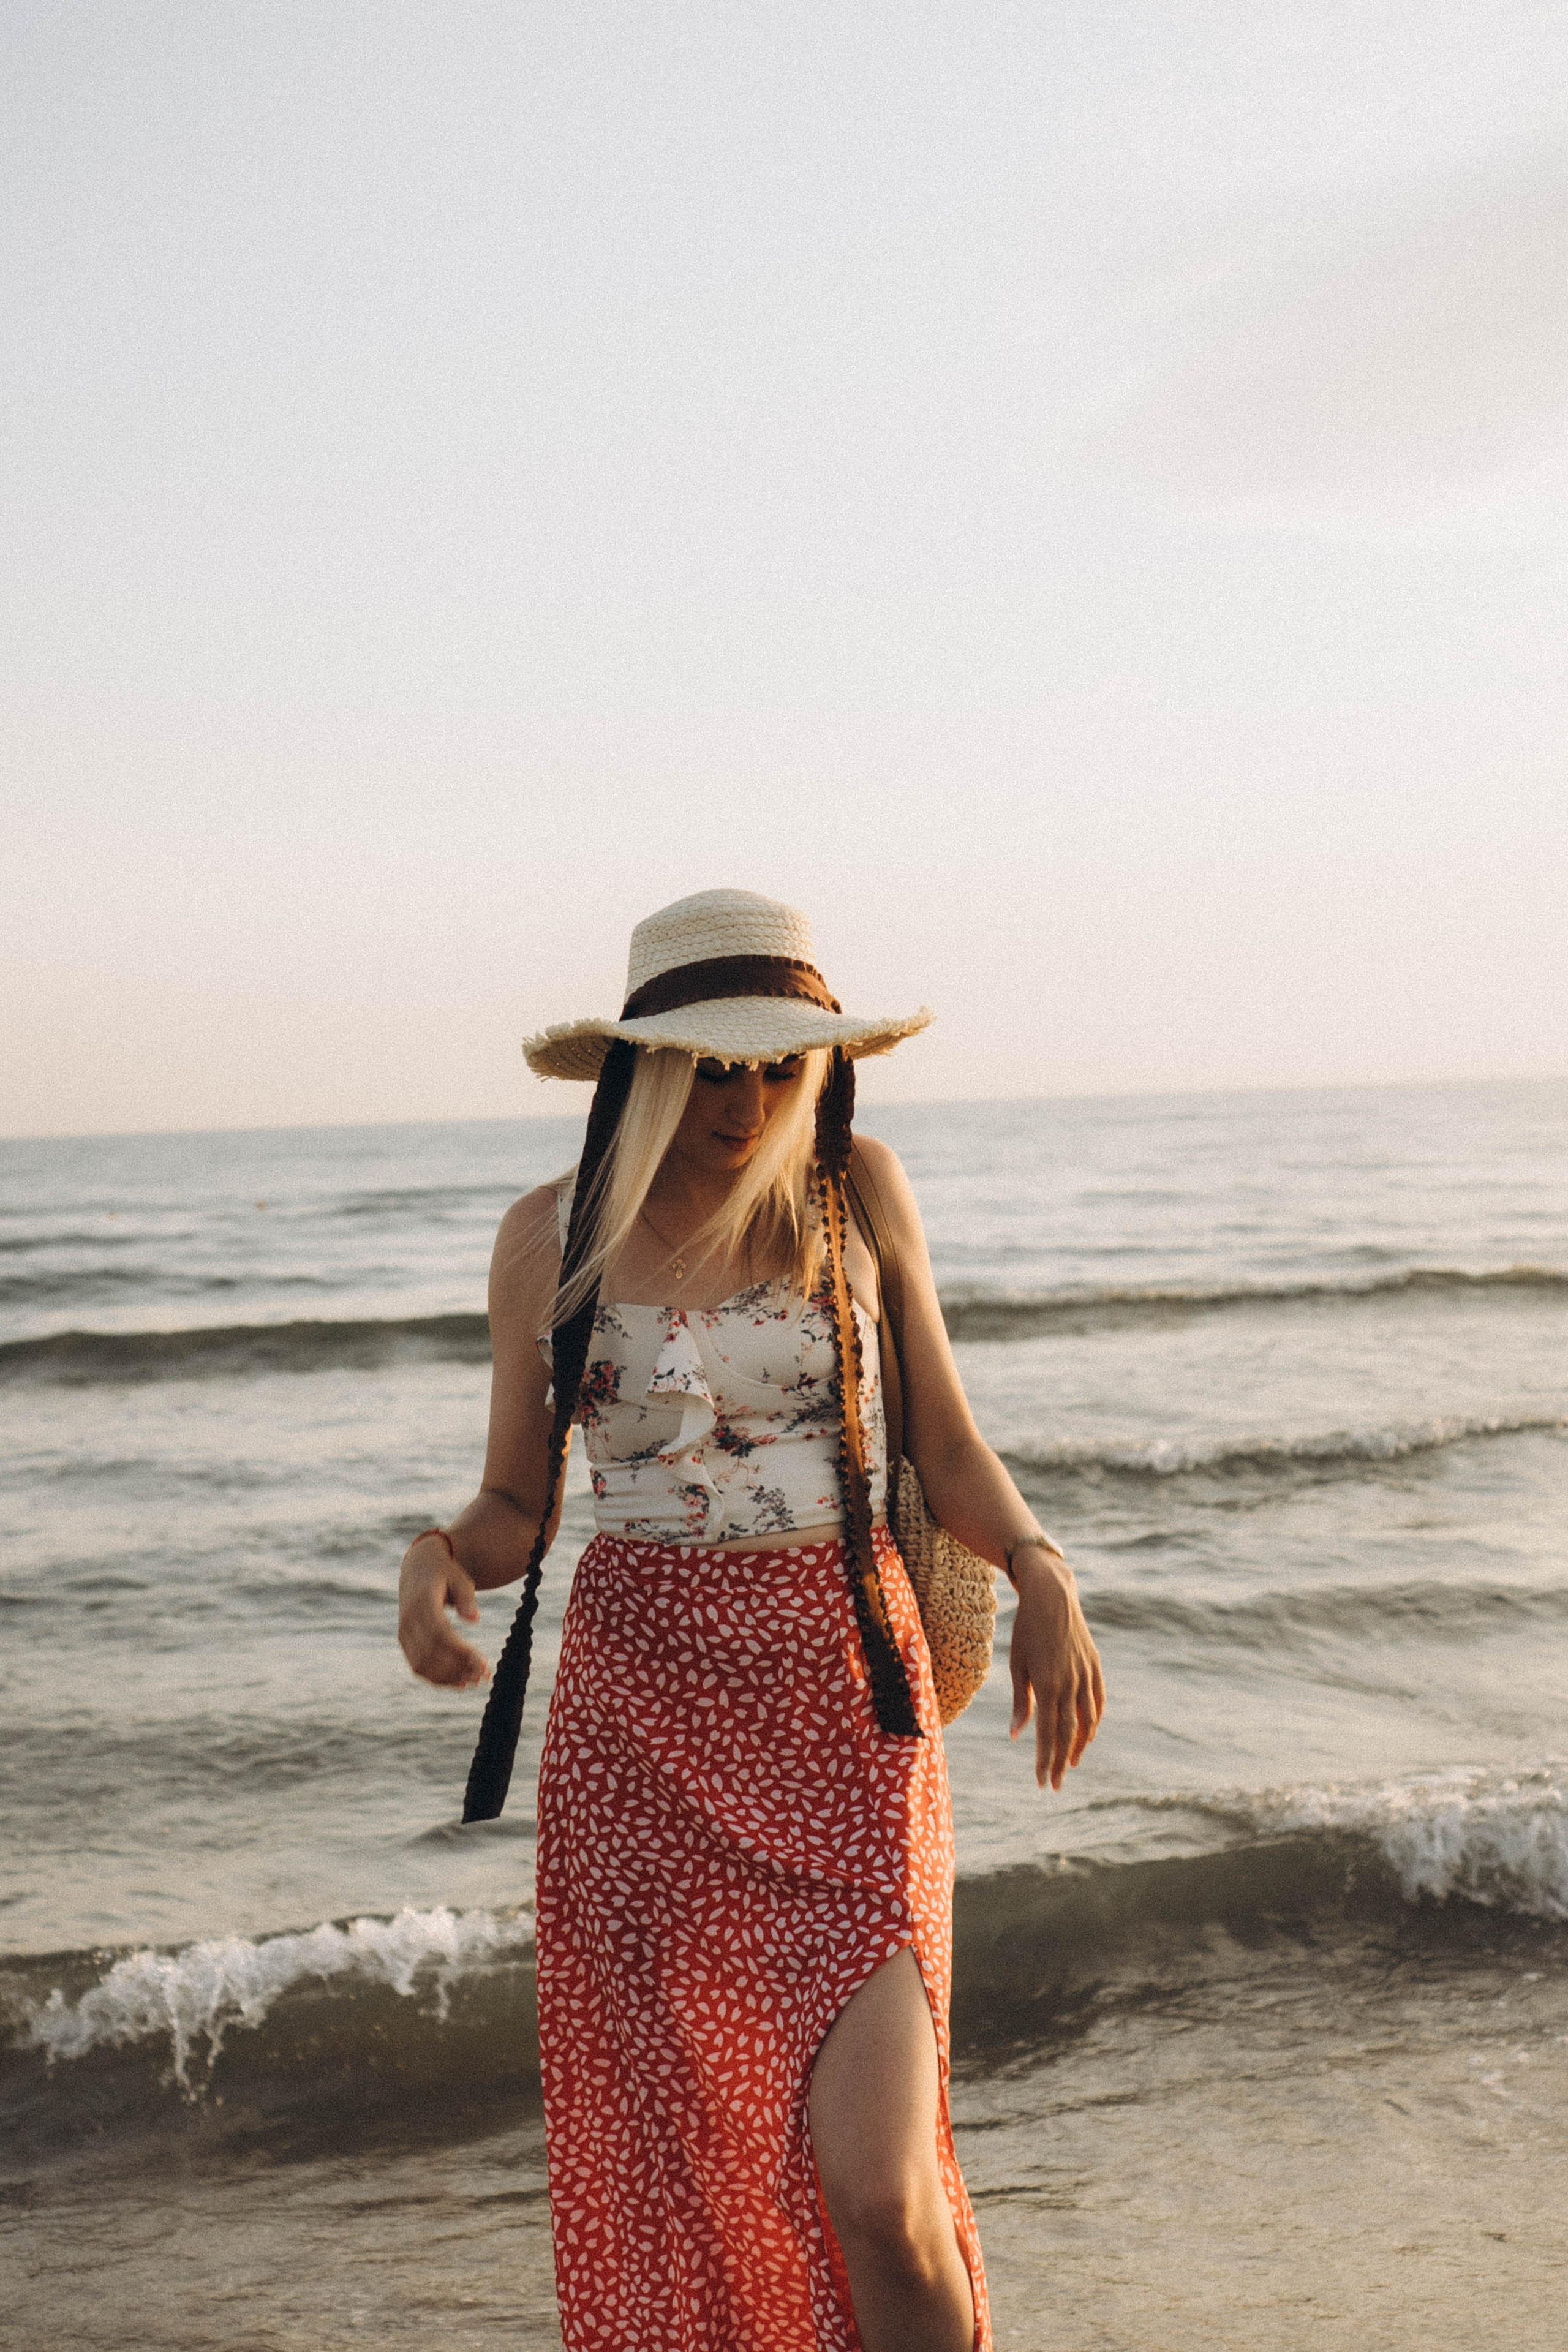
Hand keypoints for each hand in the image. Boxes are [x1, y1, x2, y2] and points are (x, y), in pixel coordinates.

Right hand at [398, 1533, 490, 1689]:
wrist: (416, 1569)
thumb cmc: (444, 1574)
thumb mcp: (459, 1578)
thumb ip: (467, 1597)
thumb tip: (475, 1619)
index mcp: (423, 1602)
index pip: (440, 1634)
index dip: (461, 1652)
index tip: (483, 1662)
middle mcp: (409, 1619)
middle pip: (431, 1653)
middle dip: (458, 1668)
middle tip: (485, 1676)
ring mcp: (404, 1632)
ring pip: (422, 1664)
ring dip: (449, 1677)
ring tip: (475, 1681)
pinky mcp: (404, 1641)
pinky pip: (417, 1666)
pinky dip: (437, 1678)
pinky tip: (459, 1683)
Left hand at [1008, 1553, 1105, 1790]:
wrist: (1051, 1595)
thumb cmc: (1026, 1630)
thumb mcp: (1017, 1664)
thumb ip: (1020, 1702)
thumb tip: (1016, 1736)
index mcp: (1047, 1684)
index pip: (1048, 1733)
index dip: (1045, 1760)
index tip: (1042, 1782)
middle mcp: (1070, 1683)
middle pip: (1069, 1733)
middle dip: (1061, 1762)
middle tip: (1056, 1785)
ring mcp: (1086, 1675)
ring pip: (1087, 1721)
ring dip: (1079, 1746)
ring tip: (1070, 1763)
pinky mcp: (1095, 1666)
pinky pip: (1098, 1702)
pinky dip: (1093, 1722)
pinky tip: (1086, 1734)